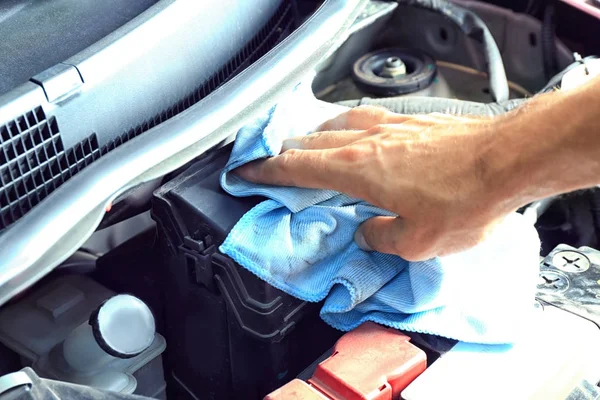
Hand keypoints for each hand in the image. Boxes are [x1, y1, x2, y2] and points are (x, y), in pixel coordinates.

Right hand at [235, 106, 524, 260]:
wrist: (506, 161)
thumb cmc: (463, 200)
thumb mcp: (416, 242)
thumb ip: (381, 238)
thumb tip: (367, 233)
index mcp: (356, 172)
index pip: (297, 168)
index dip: (266, 171)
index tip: (245, 172)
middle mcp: (366, 142)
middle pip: (310, 142)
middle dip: (284, 152)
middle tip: (270, 161)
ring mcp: (389, 126)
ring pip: (336, 125)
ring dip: (314, 135)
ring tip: (305, 143)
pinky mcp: (411, 120)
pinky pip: (366, 117)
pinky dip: (347, 125)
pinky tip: (354, 129)